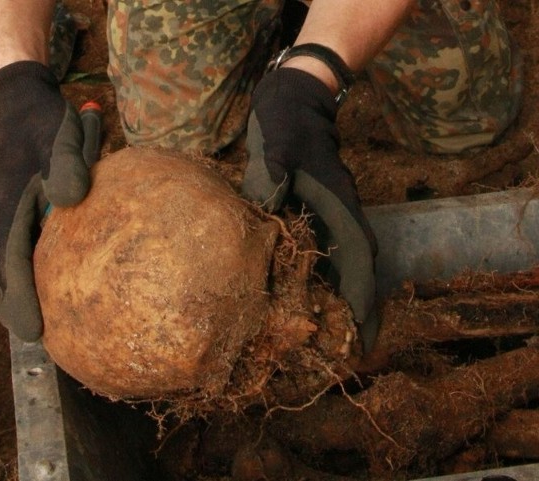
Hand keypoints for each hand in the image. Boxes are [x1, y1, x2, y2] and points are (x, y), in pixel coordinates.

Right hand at [0, 61, 89, 340]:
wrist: (13, 104)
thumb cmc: (42, 123)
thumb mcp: (61, 136)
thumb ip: (68, 166)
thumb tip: (73, 199)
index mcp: (5, 207)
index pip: (7, 266)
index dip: (19, 300)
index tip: (33, 332)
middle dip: (11, 308)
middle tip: (38, 334)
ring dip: (11, 294)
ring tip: (41, 317)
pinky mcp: (1, 215)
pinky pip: (1, 254)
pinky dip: (15, 274)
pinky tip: (46, 278)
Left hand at [242, 67, 378, 350]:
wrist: (295, 97)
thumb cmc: (287, 121)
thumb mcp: (279, 143)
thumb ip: (275, 174)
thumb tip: (269, 205)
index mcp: (335, 203)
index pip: (356, 258)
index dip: (361, 296)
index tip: (365, 333)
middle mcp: (337, 214)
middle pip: (354, 268)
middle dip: (356, 308)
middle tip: (353, 349)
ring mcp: (328, 212)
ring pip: (341, 262)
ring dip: (342, 296)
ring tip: (337, 334)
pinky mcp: (313, 210)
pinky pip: (323, 250)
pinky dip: (324, 276)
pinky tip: (310, 296)